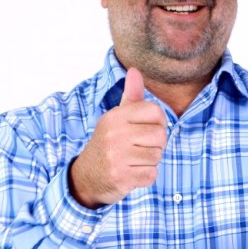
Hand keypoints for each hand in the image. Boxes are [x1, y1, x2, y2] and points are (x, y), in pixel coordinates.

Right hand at [70, 68, 167, 207]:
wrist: (87, 176)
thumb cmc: (109, 143)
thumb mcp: (117, 118)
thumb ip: (131, 96)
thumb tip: (135, 71)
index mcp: (115, 117)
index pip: (155, 111)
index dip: (158, 122)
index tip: (146, 129)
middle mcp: (114, 134)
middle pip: (161, 135)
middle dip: (156, 144)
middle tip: (139, 148)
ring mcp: (116, 157)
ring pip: (157, 155)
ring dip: (150, 161)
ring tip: (134, 160)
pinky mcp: (121, 177)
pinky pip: (151, 174)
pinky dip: (145, 176)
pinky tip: (132, 172)